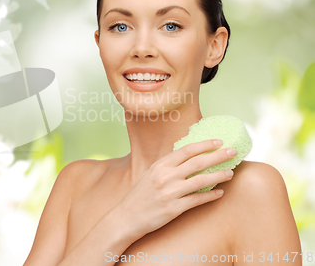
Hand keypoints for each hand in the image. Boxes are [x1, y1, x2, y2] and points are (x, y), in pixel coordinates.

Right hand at [115, 139, 235, 240]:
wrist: (126, 217)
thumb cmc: (139, 196)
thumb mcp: (150, 174)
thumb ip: (167, 166)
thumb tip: (188, 157)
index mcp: (159, 165)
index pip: (186, 150)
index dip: (204, 145)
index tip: (219, 141)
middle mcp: (165, 176)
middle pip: (197, 162)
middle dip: (218, 156)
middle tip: (233, 152)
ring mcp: (169, 192)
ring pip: (201, 180)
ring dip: (219, 176)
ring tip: (231, 173)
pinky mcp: (173, 209)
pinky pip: (197, 200)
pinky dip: (210, 195)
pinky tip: (220, 193)